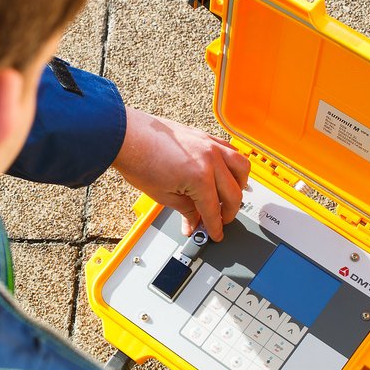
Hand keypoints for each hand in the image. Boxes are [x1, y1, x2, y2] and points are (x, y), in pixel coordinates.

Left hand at [112, 107, 249, 240]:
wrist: (127, 137)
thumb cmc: (139, 161)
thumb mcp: (163, 196)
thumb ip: (185, 210)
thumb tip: (194, 221)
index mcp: (200, 177)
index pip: (213, 210)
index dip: (215, 227)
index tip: (215, 234)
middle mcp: (210, 159)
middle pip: (233, 192)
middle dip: (228, 212)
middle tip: (220, 220)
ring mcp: (209, 144)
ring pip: (241, 167)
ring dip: (239, 185)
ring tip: (229, 196)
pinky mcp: (205, 136)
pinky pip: (230, 149)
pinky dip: (233, 164)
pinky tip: (225, 172)